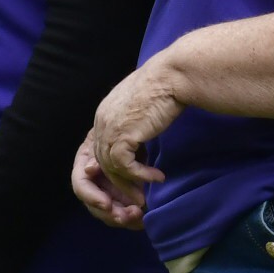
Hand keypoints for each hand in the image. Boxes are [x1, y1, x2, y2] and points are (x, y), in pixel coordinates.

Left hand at [72, 62, 181, 229]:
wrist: (172, 75)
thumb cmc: (165, 85)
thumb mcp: (143, 106)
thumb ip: (136, 121)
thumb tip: (143, 132)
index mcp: (104, 113)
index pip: (102, 147)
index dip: (116, 165)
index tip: (132, 178)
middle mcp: (101, 121)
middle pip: (102, 161)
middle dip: (119, 182)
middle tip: (136, 197)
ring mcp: (108, 128)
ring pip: (112, 168)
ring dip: (130, 184)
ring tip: (146, 196)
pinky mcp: (121, 136)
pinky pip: (124, 167)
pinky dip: (140, 176)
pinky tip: (157, 178)